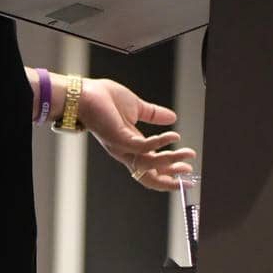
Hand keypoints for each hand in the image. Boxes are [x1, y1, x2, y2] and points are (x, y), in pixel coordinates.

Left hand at [79, 77, 195, 190]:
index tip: (187, 168)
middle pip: (150, 176)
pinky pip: (144, 146)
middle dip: (171, 179)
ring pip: (150, 165)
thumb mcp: (136, 107)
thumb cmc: (103, 99)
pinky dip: (161, 143)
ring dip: (171, 161)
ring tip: (187, 154)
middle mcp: (126, 151)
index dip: (169, 171)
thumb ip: (154, 114)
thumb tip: (172, 117)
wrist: (84, 93)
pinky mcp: (119, 139)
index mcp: (131, 145)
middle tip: (189, 175)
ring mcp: (122, 147)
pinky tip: (174, 136)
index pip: (151, 167)